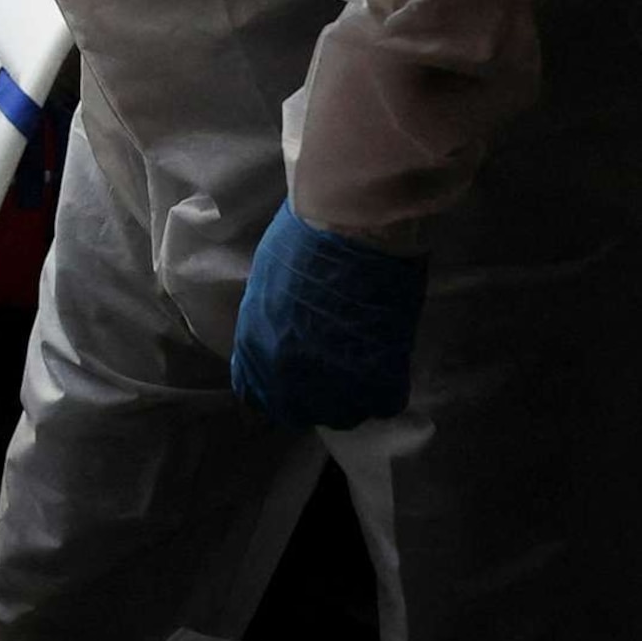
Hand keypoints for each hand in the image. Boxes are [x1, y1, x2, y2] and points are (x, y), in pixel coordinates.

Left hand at [228, 199, 428, 429]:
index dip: (277, 388)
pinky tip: (386, 357)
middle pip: (299, 411)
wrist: (352, 227)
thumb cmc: (304, 239)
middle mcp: (288, 378)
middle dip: (314, 396)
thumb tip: (282, 334)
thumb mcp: (268, 285)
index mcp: (255, 350)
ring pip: (344, 413)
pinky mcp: (378, 382)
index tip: (293, 377)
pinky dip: (386, 384)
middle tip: (333, 368)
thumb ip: (270, 322)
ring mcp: (334, 386)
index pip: (256, 395)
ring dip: (352, 393)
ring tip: (362, 360)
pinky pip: (383, 401)